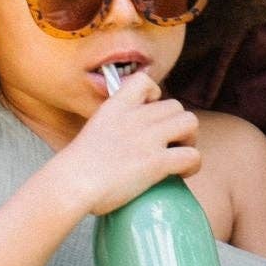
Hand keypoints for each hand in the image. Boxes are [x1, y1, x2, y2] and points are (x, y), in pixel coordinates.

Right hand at [48, 68, 198, 217]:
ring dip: (190, 140)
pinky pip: (193, 155)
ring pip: (191, 123)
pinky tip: (181, 174)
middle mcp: (135, 117)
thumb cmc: (75, 168)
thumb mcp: (93, 132)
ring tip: (178, 155)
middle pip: (176, 106)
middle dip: (178, 124)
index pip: (145, 81)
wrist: (72, 184)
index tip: (150, 113)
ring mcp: (148, 138)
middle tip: (170, 143)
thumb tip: (120, 144)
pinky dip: (193, 165)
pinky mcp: (157, 161)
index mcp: (116, 107)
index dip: (156, 95)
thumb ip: (111, 129)